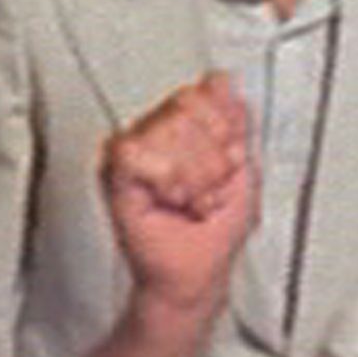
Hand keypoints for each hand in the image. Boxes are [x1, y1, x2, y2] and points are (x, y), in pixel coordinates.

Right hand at [99, 72, 257, 316]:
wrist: (198, 274)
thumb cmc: (215, 233)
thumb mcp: (244, 170)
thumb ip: (237, 123)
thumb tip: (225, 81)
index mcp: (182, 126)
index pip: (202, 91)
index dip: (223, 127)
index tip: (229, 159)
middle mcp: (153, 132)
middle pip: (185, 105)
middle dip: (211, 156)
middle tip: (209, 186)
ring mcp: (132, 151)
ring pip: (164, 127)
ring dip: (192, 174)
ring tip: (191, 197)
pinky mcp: (113, 173)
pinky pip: (136, 152)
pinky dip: (165, 179)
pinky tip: (171, 198)